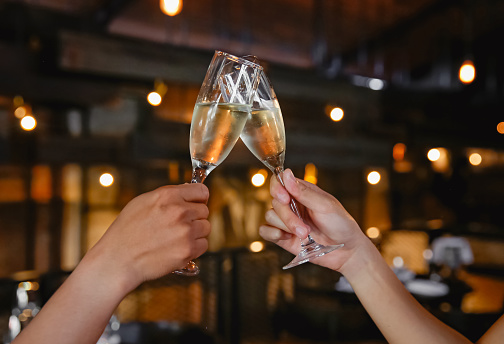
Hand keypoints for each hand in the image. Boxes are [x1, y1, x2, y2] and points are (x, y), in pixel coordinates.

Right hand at [88, 183, 210, 291]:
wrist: (118, 260)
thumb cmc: (127, 231)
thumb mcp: (143, 201)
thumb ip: (168, 194)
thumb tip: (187, 190)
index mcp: (168, 196)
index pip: (201, 191)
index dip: (199, 198)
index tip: (196, 204)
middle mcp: (179, 212)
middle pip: (205, 210)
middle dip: (195, 217)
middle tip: (179, 225)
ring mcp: (185, 232)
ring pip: (206, 227)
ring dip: (196, 232)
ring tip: (176, 237)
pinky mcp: (188, 250)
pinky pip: (204, 244)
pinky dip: (195, 247)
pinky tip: (178, 247)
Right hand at [259, 169, 368, 271]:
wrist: (346, 251)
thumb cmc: (340, 224)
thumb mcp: (325, 205)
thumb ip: (304, 192)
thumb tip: (286, 173)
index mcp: (301, 192)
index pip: (279, 181)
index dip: (277, 188)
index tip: (285, 198)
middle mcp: (292, 204)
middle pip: (275, 202)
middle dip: (288, 217)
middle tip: (305, 229)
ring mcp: (286, 220)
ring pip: (270, 216)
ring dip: (285, 227)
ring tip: (305, 236)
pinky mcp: (282, 236)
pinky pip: (265, 231)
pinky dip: (271, 234)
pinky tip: (285, 237)